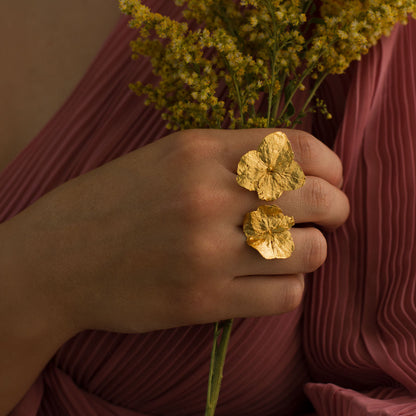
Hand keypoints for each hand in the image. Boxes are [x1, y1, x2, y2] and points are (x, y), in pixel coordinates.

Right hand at [5, 129, 348, 334]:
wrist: (59, 258)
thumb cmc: (113, 203)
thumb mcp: (167, 158)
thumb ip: (229, 157)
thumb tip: (293, 170)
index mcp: (199, 152)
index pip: (297, 149)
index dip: (329, 166)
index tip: (331, 180)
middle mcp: (207, 197)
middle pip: (315, 199)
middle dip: (336, 208)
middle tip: (329, 215)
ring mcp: (207, 253)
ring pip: (309, 251)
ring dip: (312, 250)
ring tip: (294, 250)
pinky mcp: (203, 300)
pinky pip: (284, 294)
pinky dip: (290, 286)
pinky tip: (270, 279)